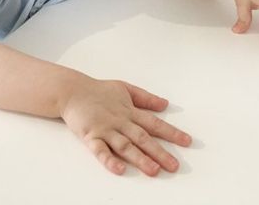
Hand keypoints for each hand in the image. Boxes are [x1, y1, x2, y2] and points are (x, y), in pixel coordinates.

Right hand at [60, 77, 191, 175]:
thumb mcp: (125, 88)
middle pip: (143, 138)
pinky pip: (101, 150)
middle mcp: (120, 121)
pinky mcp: (90, 136)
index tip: (187, 142)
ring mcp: (105, 129)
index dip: (172, 132)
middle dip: (160, 152)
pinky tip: (119, 169)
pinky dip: (109, 160)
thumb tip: (165, 104)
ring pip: (125, 146)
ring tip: (153, 170)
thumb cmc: (98, 90)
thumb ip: (145, 98)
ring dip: (140, 158)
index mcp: (130, 111)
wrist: (71, 90)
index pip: (155, 123)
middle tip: (173, 166)